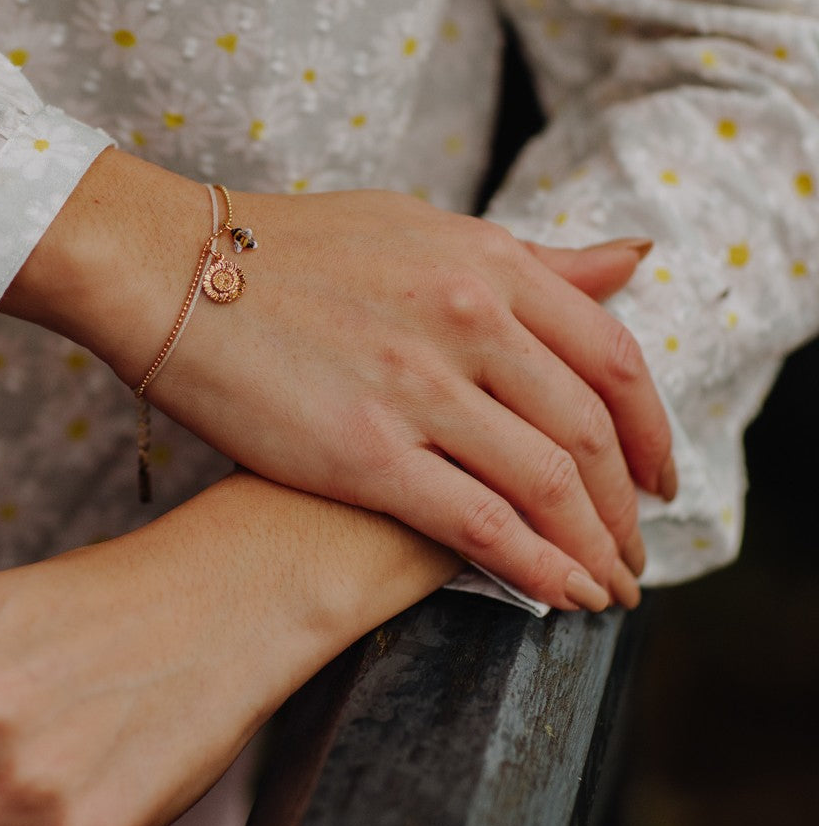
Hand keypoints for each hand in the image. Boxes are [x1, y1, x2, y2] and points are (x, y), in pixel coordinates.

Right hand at [6, 152, 672, 611]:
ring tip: (605, 586)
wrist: (169, 268)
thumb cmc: (289, 248)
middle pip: (590, 433)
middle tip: (634, 550)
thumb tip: (630, 263)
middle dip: (627, 507)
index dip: (651, 432)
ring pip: (549, 486)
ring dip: (593, 548)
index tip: (658, 478)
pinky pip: (481, 527)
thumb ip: (530, 260)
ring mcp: (418, 386)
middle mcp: (469, 318)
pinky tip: (561, 596)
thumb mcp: (422, 229)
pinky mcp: (364, 452)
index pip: (612, 359)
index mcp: (488, 261)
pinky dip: (537, 570)